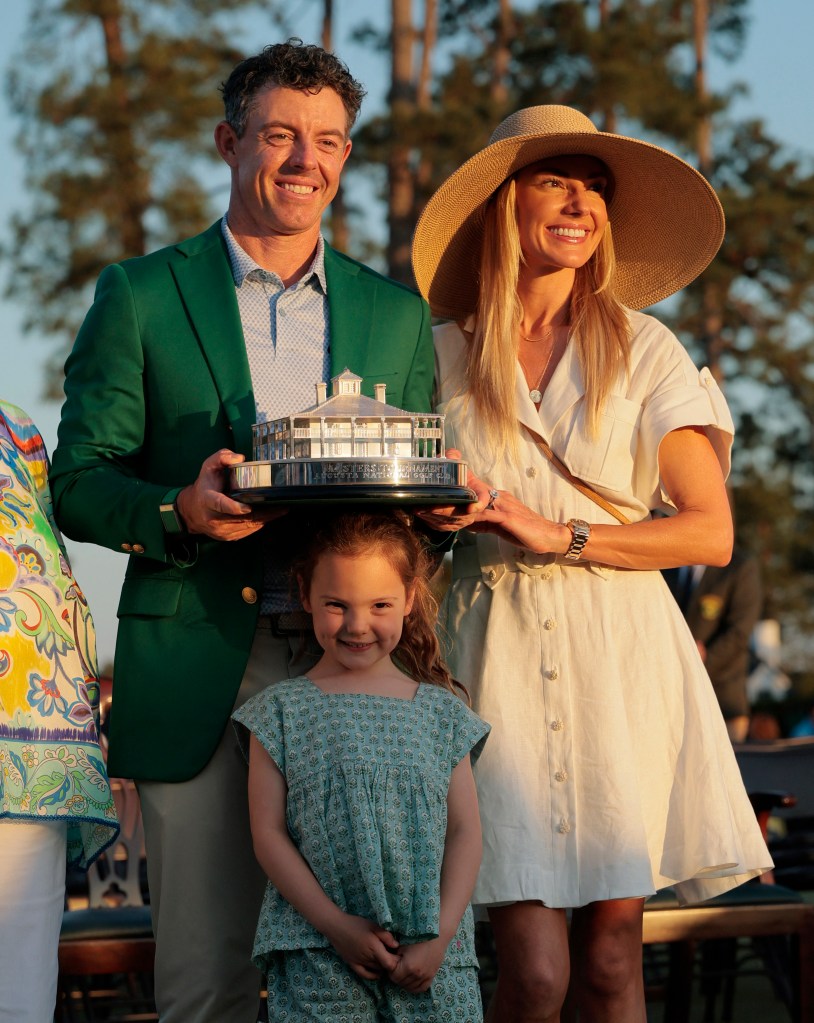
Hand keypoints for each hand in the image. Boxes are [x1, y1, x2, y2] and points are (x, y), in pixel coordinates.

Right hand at [175, 449, 284, 540]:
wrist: (192, 511)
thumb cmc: (205, 486)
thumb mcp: (209, 467)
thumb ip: (222, 457)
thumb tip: (239, 458)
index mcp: (208, 499)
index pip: (220, 504)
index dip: (233, 507)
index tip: (247, 507)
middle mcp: (213, 518)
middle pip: (241, 518)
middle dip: (263, 513)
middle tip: (282, 506)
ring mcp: (221, 530)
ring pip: (247, 526)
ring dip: (266, 518)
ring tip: (281, 509)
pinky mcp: (228, 537)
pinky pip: (248, 531)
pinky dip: (259, 523)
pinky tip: (269, 516)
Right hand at [324, 913, 400, 979]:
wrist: (337, 927)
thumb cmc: (356, 924)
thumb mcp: (373, 926)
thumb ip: (386, 936)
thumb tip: (396, 946)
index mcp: (374, 947)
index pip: (390, 963)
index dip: (396, 961)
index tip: (398, 954)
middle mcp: (368, 958)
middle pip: (384, 966)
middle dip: (390, 962)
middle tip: (393, 955)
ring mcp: (360, 963)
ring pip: (376, 970)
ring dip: (383, 967)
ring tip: (386, 959)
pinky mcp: (353, 965)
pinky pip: (365, 975)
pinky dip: (373, 976)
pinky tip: (378, 973)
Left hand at [387, 937, 445, 992]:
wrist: (437, 935)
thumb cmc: (418, 937)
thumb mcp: (402, 946)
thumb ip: (394, 958)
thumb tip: (388, 964)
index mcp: (408, 967)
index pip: (393, 977)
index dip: (391, 970)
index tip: (392, 963)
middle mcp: (417, 975)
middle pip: (401, 983)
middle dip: (397, 976)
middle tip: (398, 966)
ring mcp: (425, 977)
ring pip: (410, 987)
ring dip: (405, 981)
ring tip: (404, 971)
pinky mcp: (432, 976)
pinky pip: (421, 988)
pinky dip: (415, 986)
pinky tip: (412, 979)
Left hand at [417, 450, 566, 554]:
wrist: (550, 535)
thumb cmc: (525, 530)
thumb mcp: (498, 524)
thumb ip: (481, 520)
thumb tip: (462, 522)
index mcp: (493, 497)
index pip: (466, 491)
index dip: (446, 492)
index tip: (426, 496)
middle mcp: (495, 496)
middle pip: (463, 495)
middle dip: (439, 500)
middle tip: (417, 505)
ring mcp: (501, 505)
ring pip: (469, 503)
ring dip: (446, 508)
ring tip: (426, 512)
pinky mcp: (507, 517)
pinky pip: (484, 515)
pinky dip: (468, 516)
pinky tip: (455, 521)